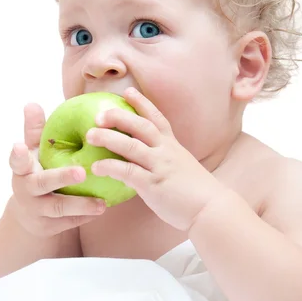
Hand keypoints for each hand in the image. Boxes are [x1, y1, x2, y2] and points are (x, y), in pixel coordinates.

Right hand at [8, 102, 106, 237]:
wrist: (30, 215)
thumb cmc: (38, 171)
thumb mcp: (34, 153)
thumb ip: (35, 131)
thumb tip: (31, 103)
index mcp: (22, 170)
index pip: (17, 161)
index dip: (17, 155)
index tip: (19, 146)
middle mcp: (26, 190)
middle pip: (42, 184)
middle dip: (60, 177)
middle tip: (81, 172)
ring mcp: (36, 210)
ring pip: (59, 208)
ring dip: (81, 205)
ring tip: (101, 202)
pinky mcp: (48, 227)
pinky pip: (70, 222)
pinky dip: (86, 216)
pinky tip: (105, 207)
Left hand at [86, 88, 221, 230]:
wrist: (211, 209)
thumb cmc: (195, 191)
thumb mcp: (181, 166)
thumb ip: (164, 158)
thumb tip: (147, 158)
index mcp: (173, 145)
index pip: (156, 117)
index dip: (142, 103)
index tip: (127, 92)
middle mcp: (166, 151)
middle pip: (140, 125)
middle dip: (119, 116)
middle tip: (99, 114)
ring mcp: (159, 166)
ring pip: (130, 145)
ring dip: (108, 138)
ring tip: (90, 135)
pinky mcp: (153, 184)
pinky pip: (128, 171)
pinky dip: (110, 167)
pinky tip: (96, 167)